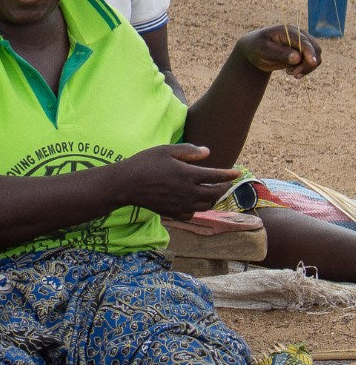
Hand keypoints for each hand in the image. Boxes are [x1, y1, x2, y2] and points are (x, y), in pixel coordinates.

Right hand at [119, 143, 240, 220]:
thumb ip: (188, 151)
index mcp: (188, 175)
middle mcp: (188, 192)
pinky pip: (192, 214)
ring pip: (206, 205)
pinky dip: (197, 208)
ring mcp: (181, 204)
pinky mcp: (173, 212)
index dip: (229, 174)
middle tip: (226, 182)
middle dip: (224, 187)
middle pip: (215, 193)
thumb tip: (208, 152)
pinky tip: (194, 202)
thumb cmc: (145, 162)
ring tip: (213, 192)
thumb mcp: (166, 150)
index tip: (238, 172)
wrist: (126, 183)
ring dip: (213, 199)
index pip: (216, 176)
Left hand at [237, 25, 320, 78]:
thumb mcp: (263, 50)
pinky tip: (290, 72)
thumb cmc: (256, 48)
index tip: (312, 62)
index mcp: (287, 31)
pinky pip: (312, 63)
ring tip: (289, 73)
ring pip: (315, 57)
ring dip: (306, 68)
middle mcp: (298, 35)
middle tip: (293, 74)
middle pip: (314, 49)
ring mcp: (302, 44)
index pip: (303, 41)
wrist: (254, 51)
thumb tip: (298, 58)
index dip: (309, 51)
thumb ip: (280, 53)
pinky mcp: (303, 52)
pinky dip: (305, 69)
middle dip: (307, 64)